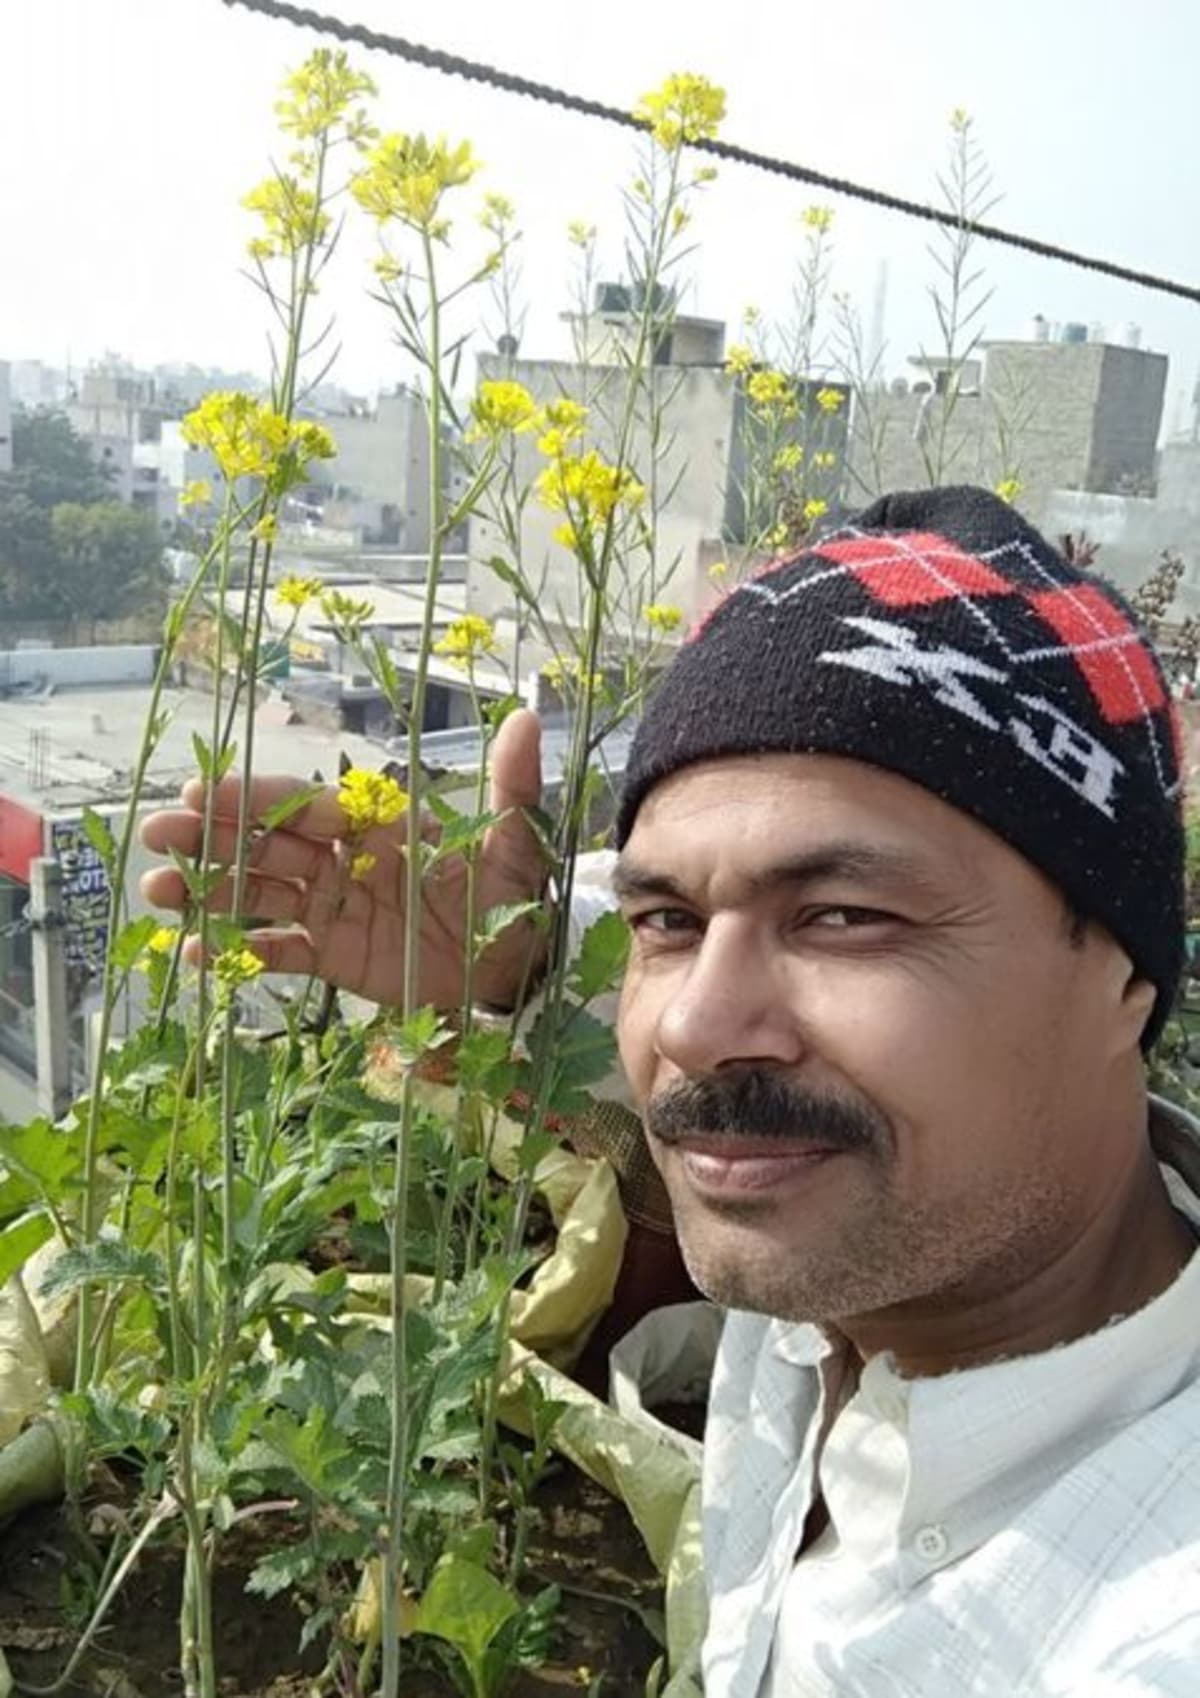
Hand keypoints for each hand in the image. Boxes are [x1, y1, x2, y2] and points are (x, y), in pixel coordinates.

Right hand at [138, 708, 546, 1010]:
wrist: (517, 965)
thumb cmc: (512, 893)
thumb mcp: (516, 841)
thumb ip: (512, 786)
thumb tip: (529, 718)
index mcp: (379, 822)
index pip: (308, 805)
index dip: (257, 799)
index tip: (203, 791)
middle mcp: (346, 858)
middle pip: (268, 843)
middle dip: (213, 835)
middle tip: (158, 832)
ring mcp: (334, 907)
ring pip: (260, 892)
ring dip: (208, 890)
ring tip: (158, 891)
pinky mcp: (333, 956)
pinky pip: (278, 951)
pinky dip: (239, 952)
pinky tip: (194, 957)